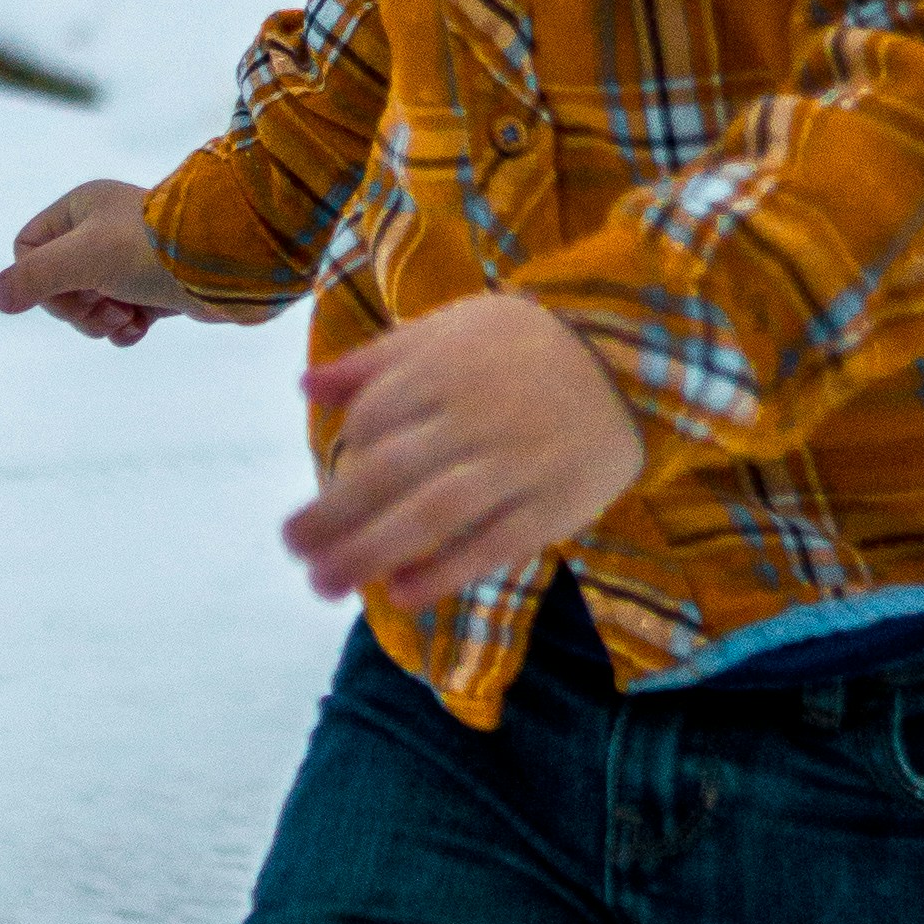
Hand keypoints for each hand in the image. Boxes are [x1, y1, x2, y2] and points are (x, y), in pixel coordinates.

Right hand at [0, 179, 197, 345]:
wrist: (226, 263)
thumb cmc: (150, 250)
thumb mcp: (81, 259)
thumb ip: (34, 278)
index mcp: (81, 208)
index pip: (28, 249)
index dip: (39, 281)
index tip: (69, 290)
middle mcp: (102, 230)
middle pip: (58, 282)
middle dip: (76, 308)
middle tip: (103, 311)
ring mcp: (130, 259)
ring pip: (89, 302)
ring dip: (100, 321)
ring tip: (126, 320)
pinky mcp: (156, 285)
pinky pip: (121, 314)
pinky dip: (125, 328)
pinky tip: (140, 329)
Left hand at [281, 295, 646, 605]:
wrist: (630, 362)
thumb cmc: (523, 347)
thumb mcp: (449, 329)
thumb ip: (376, 361)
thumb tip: (306, 387)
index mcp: (444, 369)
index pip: (373, 419)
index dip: (344, 453)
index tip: (330, 481)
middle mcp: (474, 418)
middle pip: (390, 473)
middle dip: (334, 515)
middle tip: (293, 550)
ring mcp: (515, 465)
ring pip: (432, 515)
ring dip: (371, 552)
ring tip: (325, 583)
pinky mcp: (552, 507)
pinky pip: (492, 545)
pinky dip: (444, 572)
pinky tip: (400, 594)